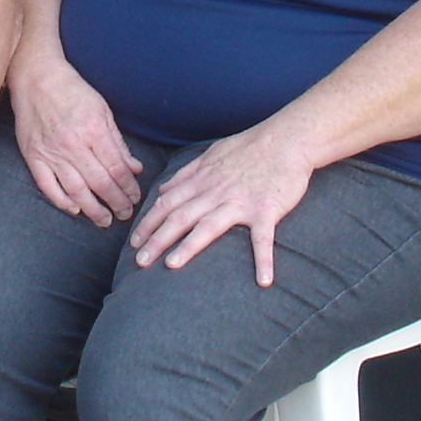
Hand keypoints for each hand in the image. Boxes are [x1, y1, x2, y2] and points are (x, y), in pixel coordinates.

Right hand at [12, 52, 141, 223]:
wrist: (36, 77)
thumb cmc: (72, 90)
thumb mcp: (102, 110)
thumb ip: (118, 142)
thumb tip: (135, 168)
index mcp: (93, 131)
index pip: (117, 169)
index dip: (129, 188)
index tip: (135, 197)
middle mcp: (73, 145)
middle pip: (100, 184)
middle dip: (117, 203)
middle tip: (125, 214)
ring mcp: (51, 153)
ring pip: (76, 191)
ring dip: (93, 210)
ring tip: (104, 220)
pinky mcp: (33, 156)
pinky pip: (48, 187)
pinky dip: (62, 201)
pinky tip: (75, 209)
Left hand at [131, 124, 314, 286]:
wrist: (287, 139)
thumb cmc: (250, 147)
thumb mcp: (211, 154)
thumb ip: (186, 173)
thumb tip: (163, 188)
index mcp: (202, 179)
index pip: (167, 203)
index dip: (149, 223)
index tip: (134, 242)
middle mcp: (216, 191)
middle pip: (179, 217)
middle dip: (156, 240)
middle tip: (139, 262)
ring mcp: (240, 201)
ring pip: (208, 226)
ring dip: (188, 247)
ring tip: (171, 266)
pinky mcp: (266, 210)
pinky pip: (263, 239)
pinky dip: (264, 260)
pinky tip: (264, 281)